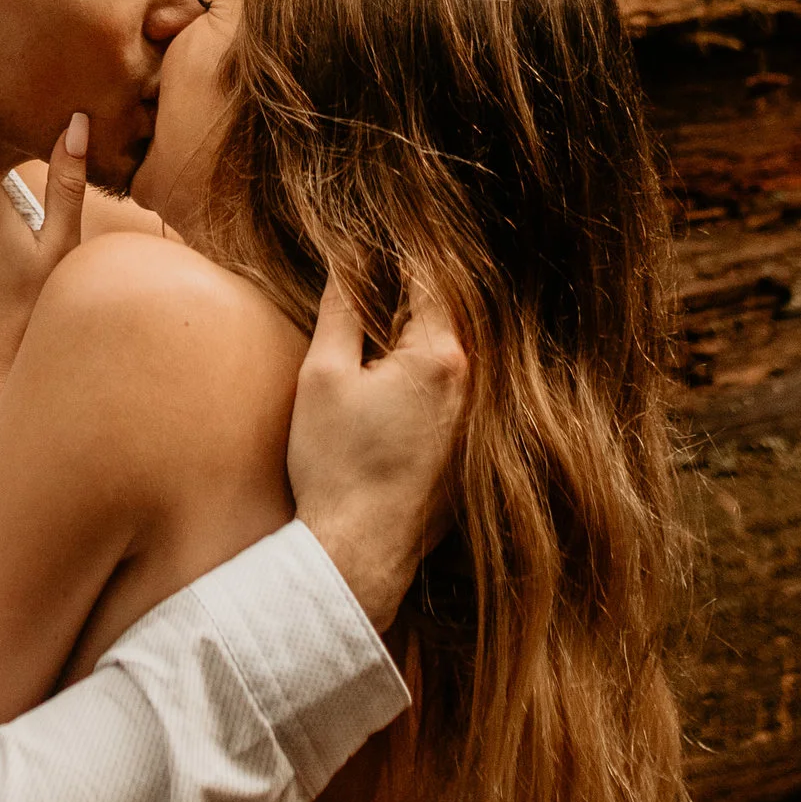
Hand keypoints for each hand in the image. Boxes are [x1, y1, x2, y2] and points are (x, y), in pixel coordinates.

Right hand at [284, 275, 467, 638]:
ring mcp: (478, 422)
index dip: (400, 258)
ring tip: (382, 333)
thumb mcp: (323, 377)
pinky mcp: (470, 454)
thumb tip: (348, 264)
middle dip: (414, 297)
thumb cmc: (336, 465)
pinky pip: (458, 396)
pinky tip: (395, 392)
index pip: (431, 279)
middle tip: (375, 283)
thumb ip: (341, 312)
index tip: (375, 248)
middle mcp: (473, 385)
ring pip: (455, 357)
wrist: (359, 553)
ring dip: (423, 339)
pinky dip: (432, 380)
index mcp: (439, 357)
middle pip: (450, 316)